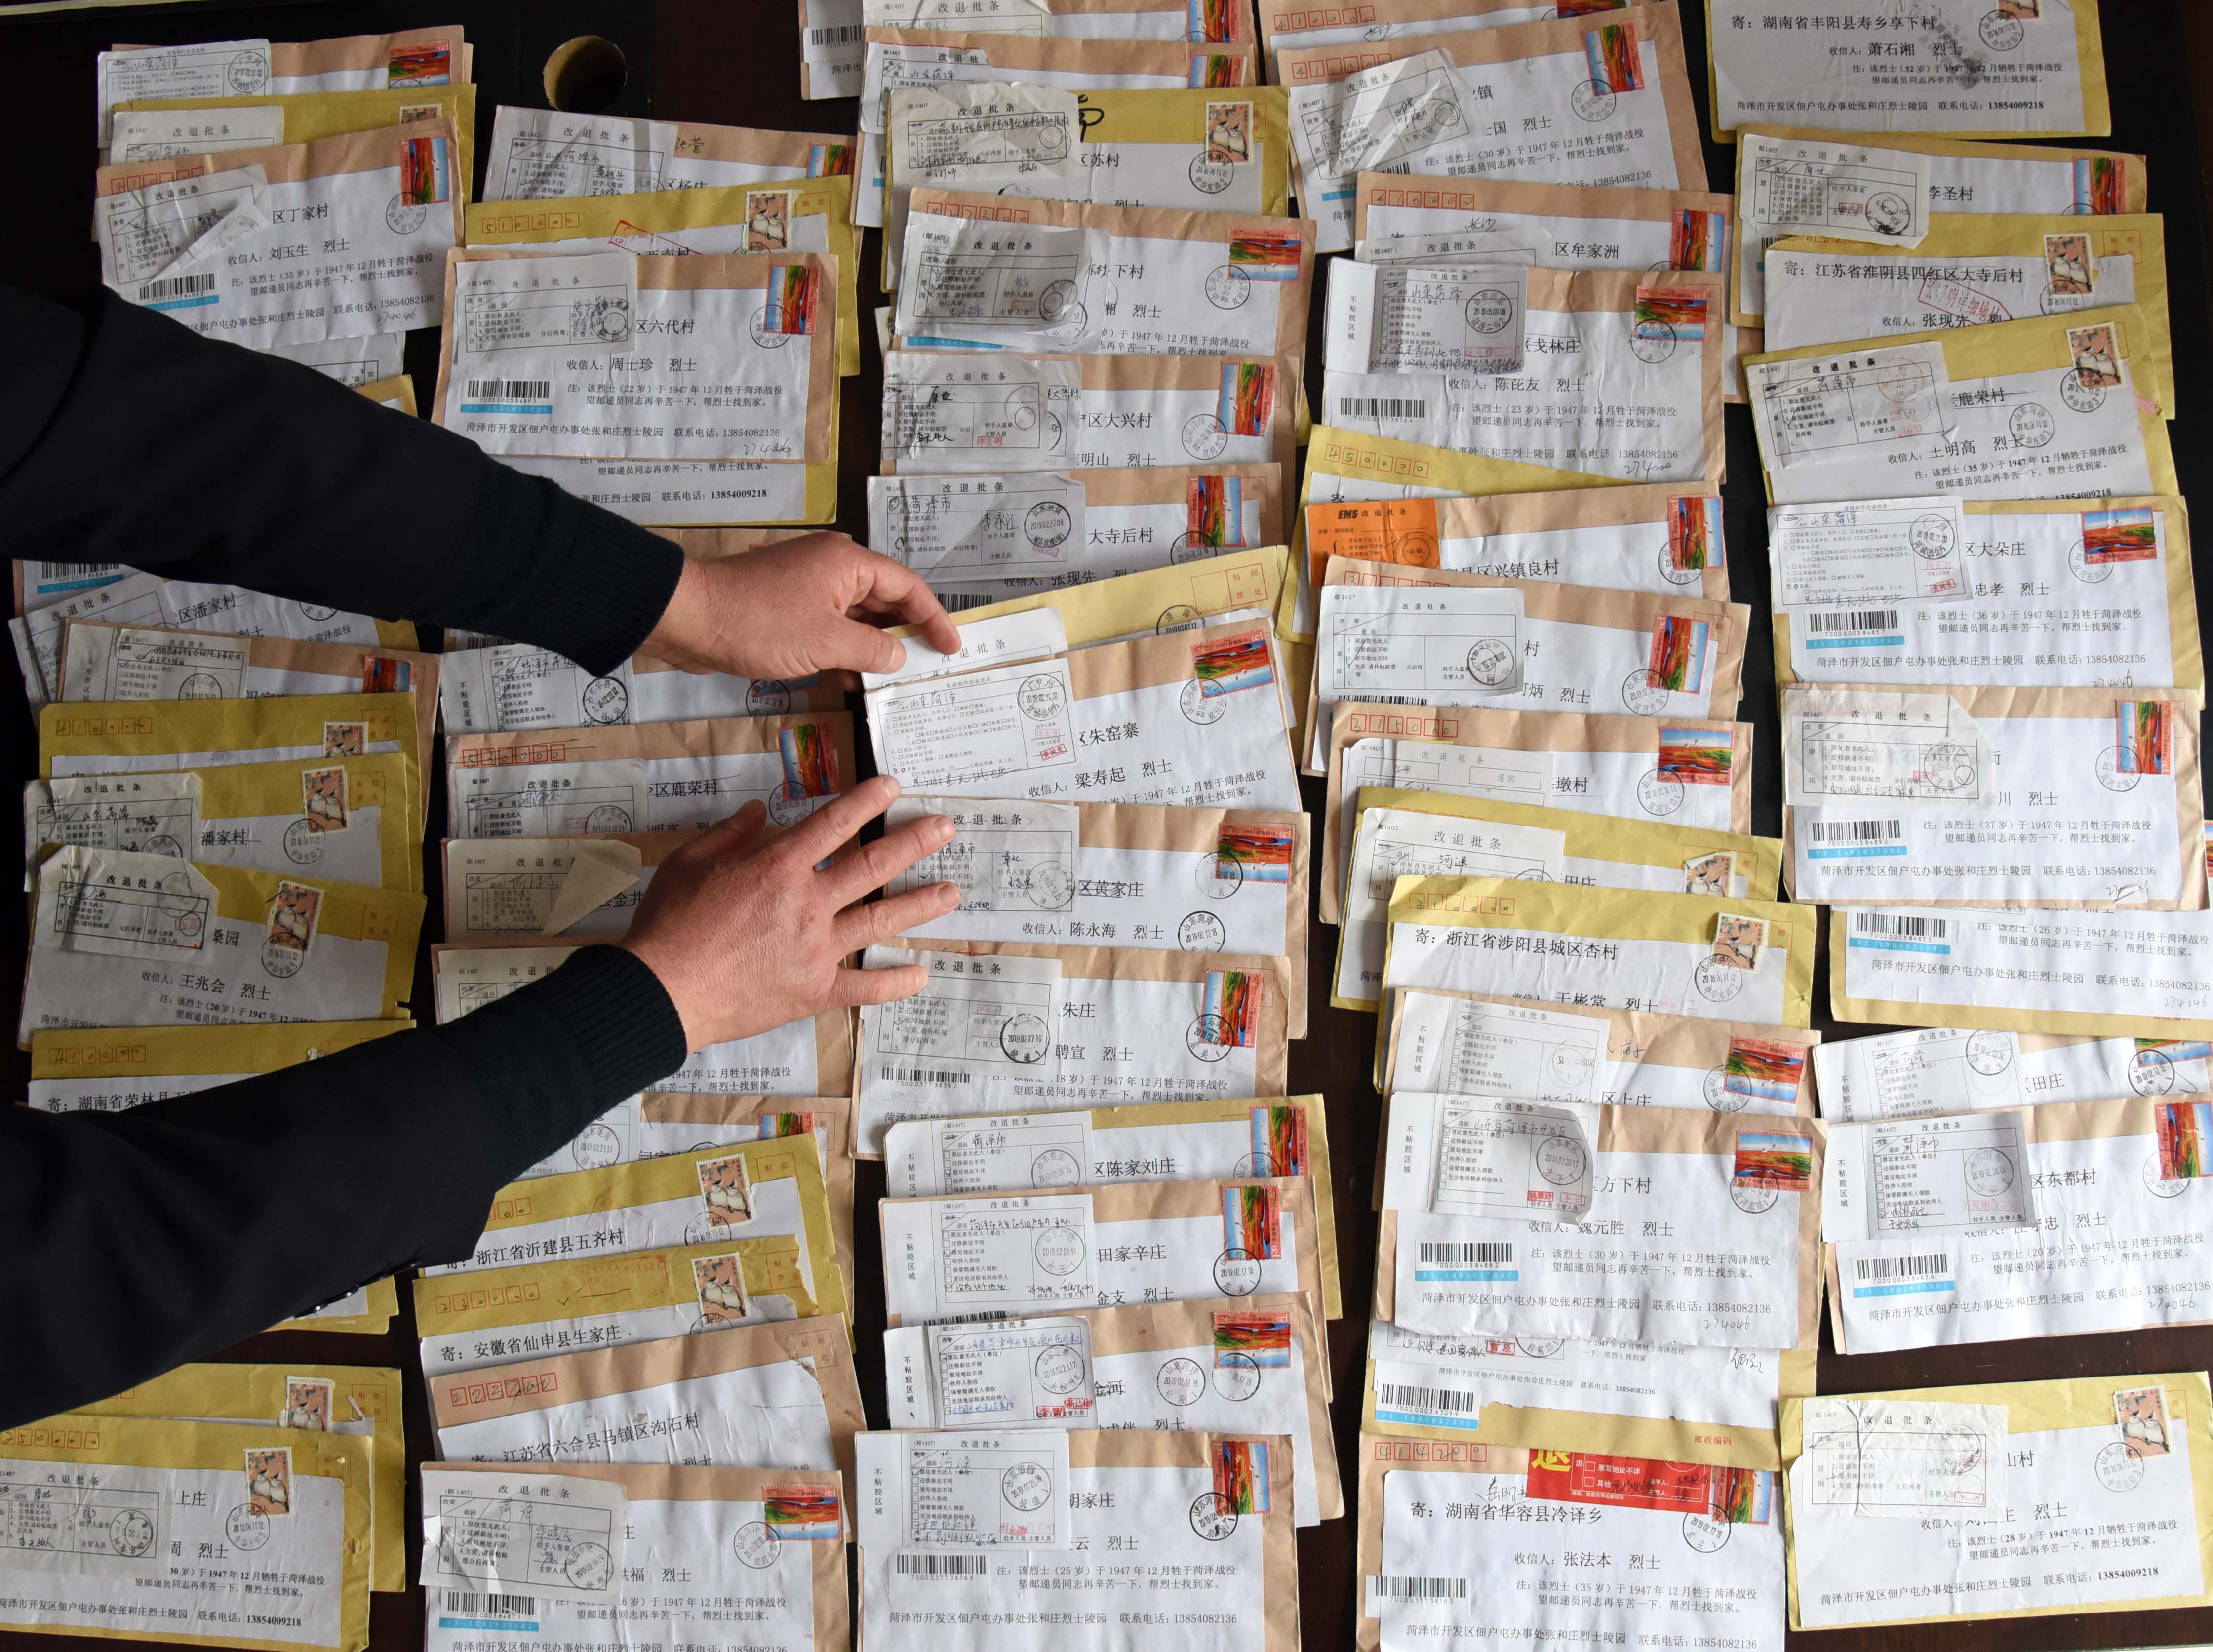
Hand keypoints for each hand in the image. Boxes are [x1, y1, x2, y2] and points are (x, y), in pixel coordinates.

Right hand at [616, 776, 957, 1049]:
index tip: (893, 786)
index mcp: (777, 867)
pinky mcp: (813, 991)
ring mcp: (815, 949)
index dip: (866, 800)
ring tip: (951, 892)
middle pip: (871, 866)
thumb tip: (757, 813)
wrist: (661, 991)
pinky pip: (863, 987)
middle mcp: (807, 904)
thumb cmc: (670, 923)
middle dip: (912, 843)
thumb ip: (730, 835)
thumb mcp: (689, 862)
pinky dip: (894, 983)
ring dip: (919, 904)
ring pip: (879, 922)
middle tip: (945, 828)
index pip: (833, 823)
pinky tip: (922, 974)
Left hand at [640, 533, 961, 681]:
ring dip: (873, 647)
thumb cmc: (759, 623)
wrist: (692, 619)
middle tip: (929, 665)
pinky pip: (829, 627)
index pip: (907, 587)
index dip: (933, 617)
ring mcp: (808, 587)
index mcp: (848, 564)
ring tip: (893, 679)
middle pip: (883, 600)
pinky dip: (843, 650)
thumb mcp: (826, 642)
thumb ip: (870, 650)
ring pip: (855, 616)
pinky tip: (851, 679)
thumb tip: (897, 657)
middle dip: (905, 633)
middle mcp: (832, 568)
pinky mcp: (787, 607)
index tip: (951, 646)